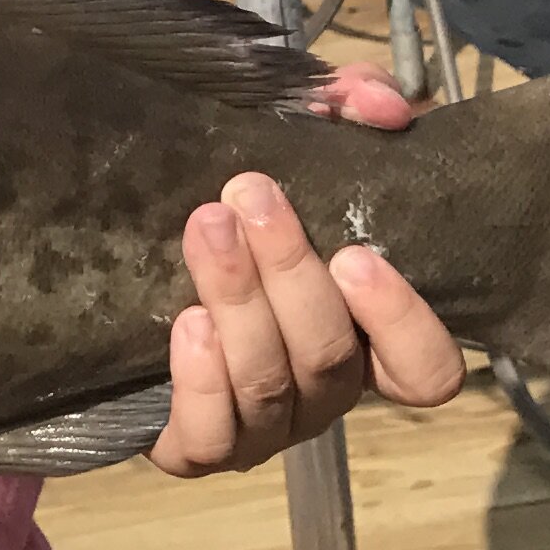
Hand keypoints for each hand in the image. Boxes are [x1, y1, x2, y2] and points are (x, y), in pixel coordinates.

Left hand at [148, 72, 466, 477]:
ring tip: (206, 229)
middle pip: (329, 357)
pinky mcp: (193, 445)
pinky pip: (211, 437)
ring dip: (240, 302)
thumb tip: (380, 106)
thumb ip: (348, 104)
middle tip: (249, 194)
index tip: (356, 254)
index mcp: (365, 338)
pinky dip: (202, 382)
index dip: (404, 324)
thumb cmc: (237, 198)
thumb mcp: (297, 137)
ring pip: (268, 384)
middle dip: (290, 272)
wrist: (121, 248)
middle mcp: (322, 391)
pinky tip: (187, 322)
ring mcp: (261, 427)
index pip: (427, 372)